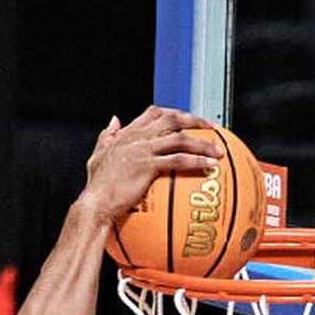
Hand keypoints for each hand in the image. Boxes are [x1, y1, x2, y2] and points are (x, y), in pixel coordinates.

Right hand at [82, 104, 219, 230]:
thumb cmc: (96, 187)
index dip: (172, 112)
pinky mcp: (148, 166)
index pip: (154, 112)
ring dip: (203, 143)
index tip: (185, 118)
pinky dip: (196, 161)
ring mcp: (143, 149)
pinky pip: (178, 160)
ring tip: (219, 150)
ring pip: (179, 138)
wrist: (95, 202)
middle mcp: (137, 136)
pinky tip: (209, 166)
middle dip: (194, 120)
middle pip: (172, 119)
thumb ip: (106, 136)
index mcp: (128, 133)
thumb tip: (113, 120)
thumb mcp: (97, 155)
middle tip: (211, 127)